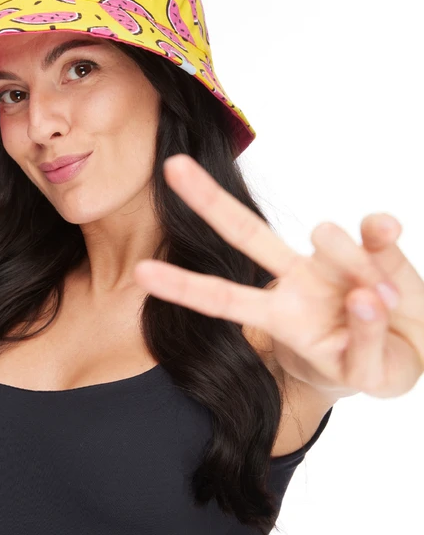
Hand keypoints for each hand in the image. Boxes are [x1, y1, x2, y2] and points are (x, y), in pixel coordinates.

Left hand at [133, 154, 423, 398]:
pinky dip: (382, 238)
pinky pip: (376, 231)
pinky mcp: (374, 244)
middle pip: (246, 233)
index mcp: (281, 316)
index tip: (138, 274)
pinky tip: (391, 262)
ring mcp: (332, 259)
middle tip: (171, 166)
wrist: (414, 346)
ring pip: (328, 237)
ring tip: (381, 305)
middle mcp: (297, 280)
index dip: (184, 287)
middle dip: (209, 201)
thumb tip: (366, 295)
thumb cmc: (369, 360)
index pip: (224, 300)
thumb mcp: (363, 369)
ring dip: (359, 270)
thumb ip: (365, 340)